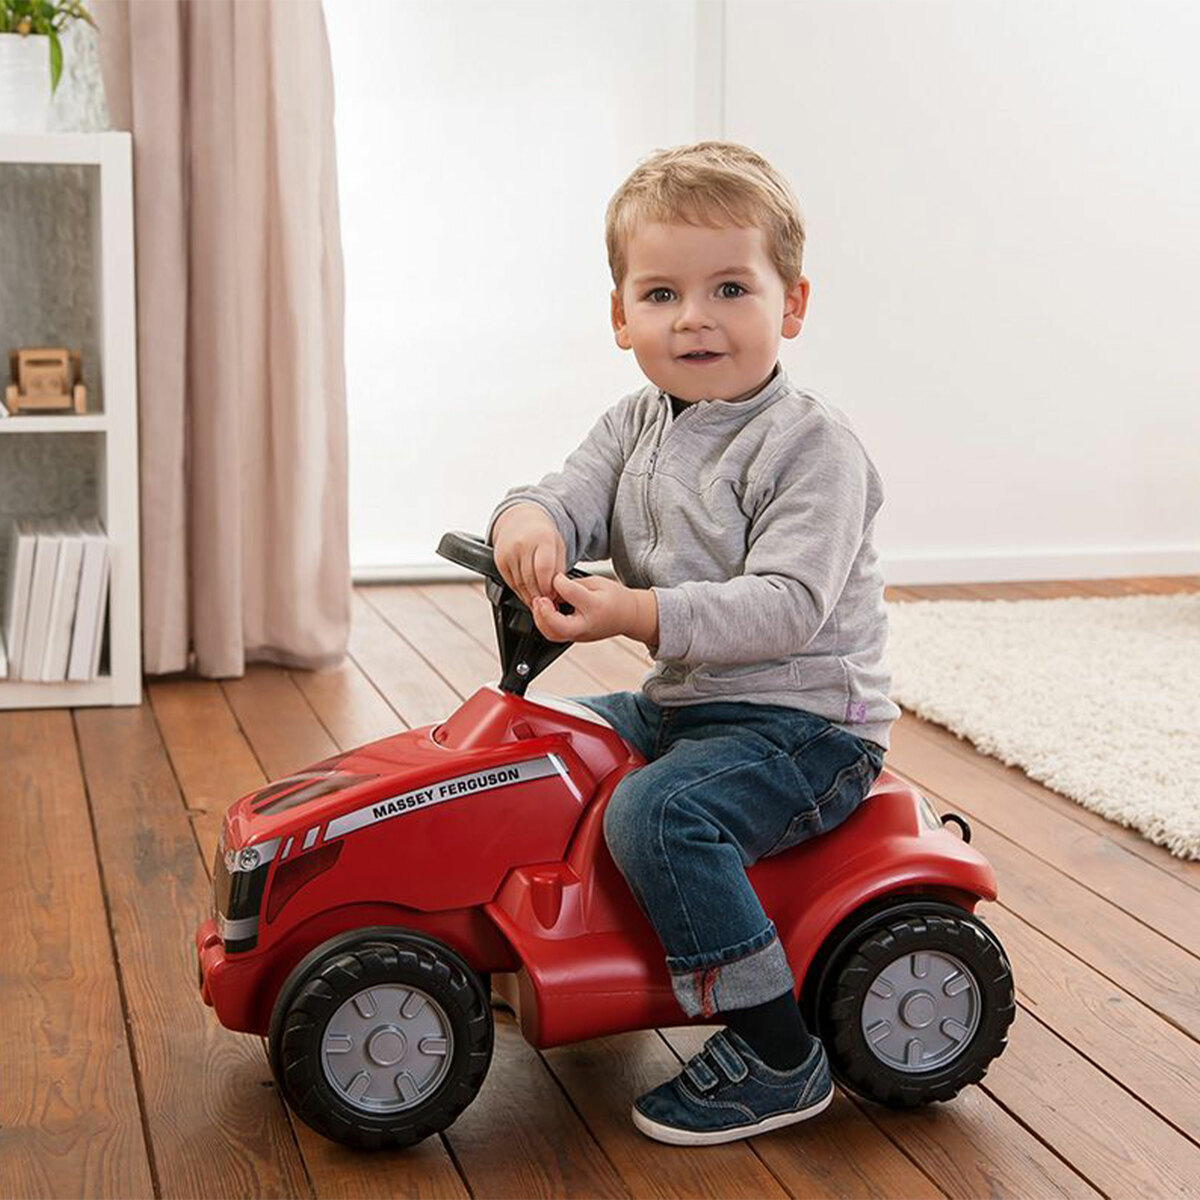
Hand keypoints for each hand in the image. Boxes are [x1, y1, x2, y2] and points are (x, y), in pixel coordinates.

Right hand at [492, 505, 565, 607]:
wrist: (521, 521)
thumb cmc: (543, 536)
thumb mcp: (558, 547)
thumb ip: (559, 569)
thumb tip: (557, 593)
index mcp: (542, 538)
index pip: (544, 569)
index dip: (548, 587)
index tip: (554, 596)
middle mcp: (523, 544)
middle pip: (530, 579)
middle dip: (540, 595)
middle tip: (548, 603)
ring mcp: (509, 552)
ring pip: (519, 584)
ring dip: (530, 597)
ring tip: (540, 601)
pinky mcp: (499, 561)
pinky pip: (510, 583)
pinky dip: (520, 593)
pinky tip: (529, 595)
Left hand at [531, 573, 658, 646]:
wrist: (627, 616)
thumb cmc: (614, 598)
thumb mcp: (597, 582)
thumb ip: (574, 584)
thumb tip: (553, 584)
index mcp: (595, 607)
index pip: (570, 593)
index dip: (558, 581)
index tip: (556, 576)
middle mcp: (586, 625)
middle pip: (557, 626)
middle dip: (543, 611)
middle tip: (539, 597)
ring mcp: (579, 636)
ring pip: (552, 634)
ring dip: (540, 619)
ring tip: (539, 603)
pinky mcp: (574, 638)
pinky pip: (554, 635)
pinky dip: (544, 624)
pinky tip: (544, 611)